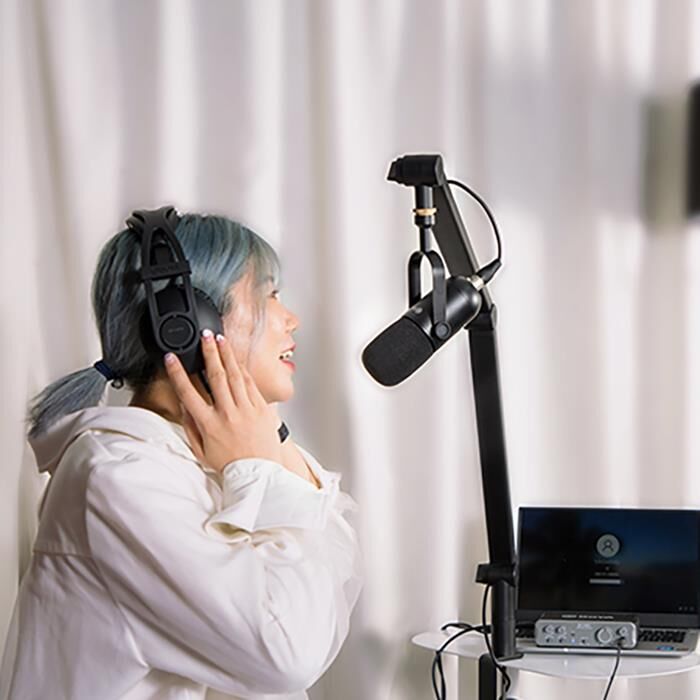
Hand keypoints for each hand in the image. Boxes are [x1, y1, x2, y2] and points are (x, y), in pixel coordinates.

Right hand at [164, 330, 282, 471]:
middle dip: (208, 352)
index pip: (188, 392)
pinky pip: (251, 384)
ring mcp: (246, 410)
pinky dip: (243, 369)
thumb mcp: (201, 451)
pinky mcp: (261, 409)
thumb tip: (184, 407)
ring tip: (220, 339)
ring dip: (227, 354)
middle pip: (216, 375)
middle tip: (204, 336)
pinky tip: (237, 359)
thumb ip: (190, 427)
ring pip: (235, 375)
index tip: (171, 359)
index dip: (178, 373)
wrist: (259, 473)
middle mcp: (227, 414)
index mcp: (208, 424)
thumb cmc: (231, 464)